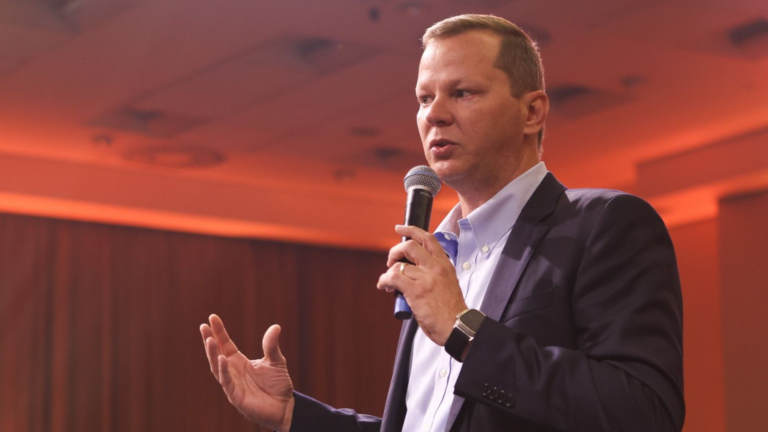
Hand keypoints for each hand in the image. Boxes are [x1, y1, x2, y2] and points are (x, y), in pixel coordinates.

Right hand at [200, 314, 293, 431]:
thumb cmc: (278, 385)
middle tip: (203, 326)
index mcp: (239, 361)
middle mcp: (232, 371)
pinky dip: (223, 371)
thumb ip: (272, 345)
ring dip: (212, 354)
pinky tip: (222, 359)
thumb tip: (276, 326)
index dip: (219, 331)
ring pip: (217, 367)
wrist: (285, 406)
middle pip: (217, 354)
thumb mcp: (276, 361)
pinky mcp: (236, 396)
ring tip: (209, 340)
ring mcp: (232, 384)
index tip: (212, 317)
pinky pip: (227, 382)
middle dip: (210, 340)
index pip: (225, 344)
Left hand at [377, 225, 466, 344]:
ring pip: (399, 264)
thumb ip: (434, 273)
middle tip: (391, 261)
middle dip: (395, 251)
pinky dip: (384, 281)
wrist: (457, 326)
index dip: (411, 230)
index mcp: (445, 264)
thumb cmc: (451, 310)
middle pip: (410, 246)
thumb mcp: (448, 283)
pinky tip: (384, 287)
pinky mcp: (416, 290)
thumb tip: (413, 271)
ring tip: (389, 282)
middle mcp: (436, 267)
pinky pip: (393, 278)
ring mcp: (426, 278)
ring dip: (389, 272)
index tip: (400, 228)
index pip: (428, 239)